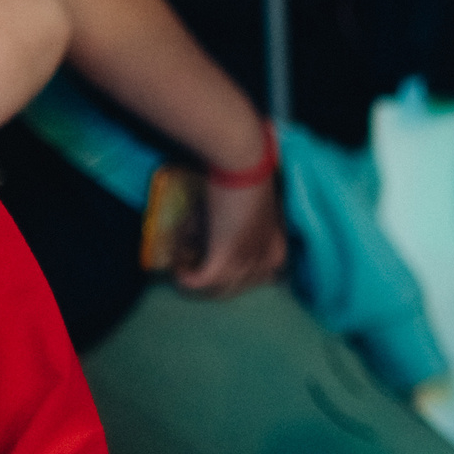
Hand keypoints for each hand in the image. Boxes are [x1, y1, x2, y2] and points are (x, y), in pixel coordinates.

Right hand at [176, 174, 287, 298]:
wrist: (243, 163)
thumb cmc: (245, 179)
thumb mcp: (244, 212)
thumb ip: (228, 230)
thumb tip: (199, 241)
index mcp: (276, 249)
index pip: (262, 280)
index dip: (234, 274)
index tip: (214, 263)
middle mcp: (265, 260)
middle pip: (236, 288)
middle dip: (212, 279)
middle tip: (192, 262)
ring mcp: (245, 260)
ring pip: (218, 289)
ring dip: (197, 278)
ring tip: (182, 262)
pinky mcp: (224, 256)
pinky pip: (201, 281)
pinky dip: (186, 278)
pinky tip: (177, 269)